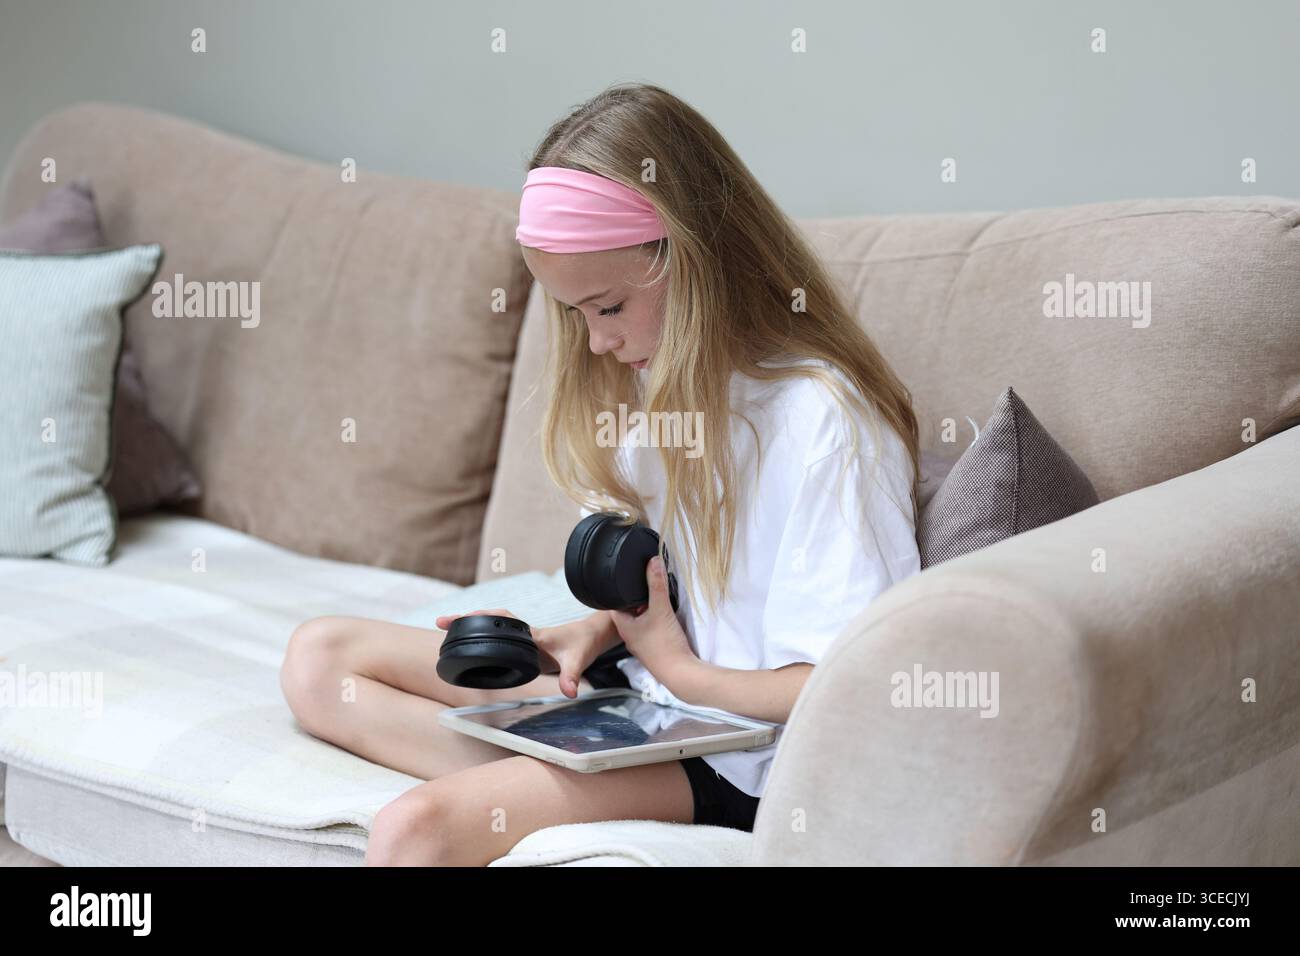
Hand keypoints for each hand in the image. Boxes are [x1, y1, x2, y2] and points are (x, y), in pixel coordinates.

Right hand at [434, 607, 609, 698]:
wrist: (594, 635)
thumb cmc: (585, 644)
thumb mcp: (579, 661)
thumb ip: (572, 676)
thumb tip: (568, 692)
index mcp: (534, 634)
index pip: (502, 621)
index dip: (482, 619)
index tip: (460, 620)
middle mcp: (527, 632)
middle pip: (491, 619)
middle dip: (466, 619)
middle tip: (440, 622)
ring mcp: (526, 637)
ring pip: (494, 626)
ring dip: (472, 625)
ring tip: (446, 629)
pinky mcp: (528, 644)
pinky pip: (501, 635)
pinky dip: (484, 634)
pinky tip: (472, 642)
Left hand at [609, 556, 696, 685]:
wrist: (680, 673)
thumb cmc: (665, 645)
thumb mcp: (661, 609)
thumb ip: (657, 584)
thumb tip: (654, 562)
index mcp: (623, 626)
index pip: (614, 603)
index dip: (620, 590)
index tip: (629, 579)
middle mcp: (630, 636)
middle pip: (629, 610)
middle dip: (637, 598)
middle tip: (646, 584)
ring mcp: (642, 644)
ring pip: (641, 620)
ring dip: (648, 609)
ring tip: (658, 598)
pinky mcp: (655, 649)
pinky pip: (652, 629)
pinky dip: (657, 621)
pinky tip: (667, 617)